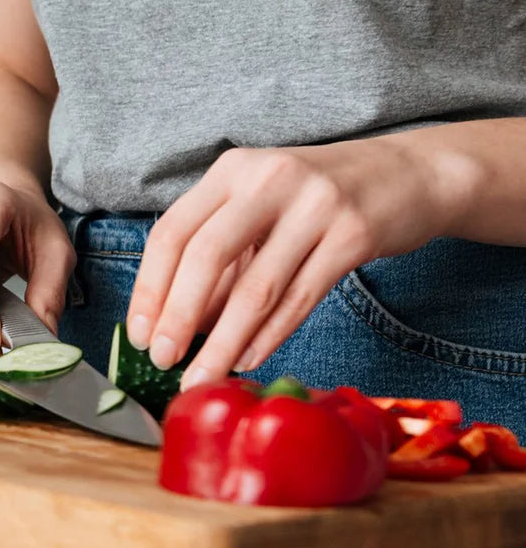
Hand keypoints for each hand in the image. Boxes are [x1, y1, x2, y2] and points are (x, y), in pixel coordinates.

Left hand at [126, 136, 458, 389]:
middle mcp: (268, 179)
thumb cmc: (316, 199)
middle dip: (177, 315)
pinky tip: (248, 360)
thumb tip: (178, 322)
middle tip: (162, 360)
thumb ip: (220, 261)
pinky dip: (270, 335)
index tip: (139, 334)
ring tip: (202, 377)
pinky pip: (301, 297)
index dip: (150, 288)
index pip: (172, 232)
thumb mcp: (259, 211)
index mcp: (232, 170)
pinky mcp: (354, 234)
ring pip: (257, 287)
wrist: (407, 174)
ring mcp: (314, 205)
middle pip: (206, 255)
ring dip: (223, 342)